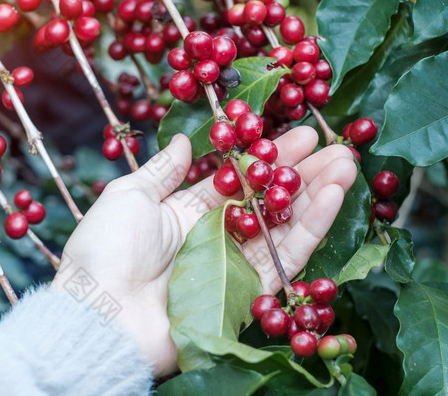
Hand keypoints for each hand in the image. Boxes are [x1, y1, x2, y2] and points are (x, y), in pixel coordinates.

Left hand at [50, 127, 356, 375]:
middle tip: (338, 147)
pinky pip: (286, 258)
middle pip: (268, 200)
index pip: (239, 178)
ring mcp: (233, 264)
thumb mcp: (129, 196)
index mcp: (186, 211)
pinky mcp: (247, 292)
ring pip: (285, 226)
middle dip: (303, 172)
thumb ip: (163, 170)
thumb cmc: (106, 250)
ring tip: (347, 165)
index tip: (300, 132)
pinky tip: (333, 198)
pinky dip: (312, 228)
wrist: (100, 315)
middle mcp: (215, 236)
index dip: (268, 156)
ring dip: (317, 195)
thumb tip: (187, 140)